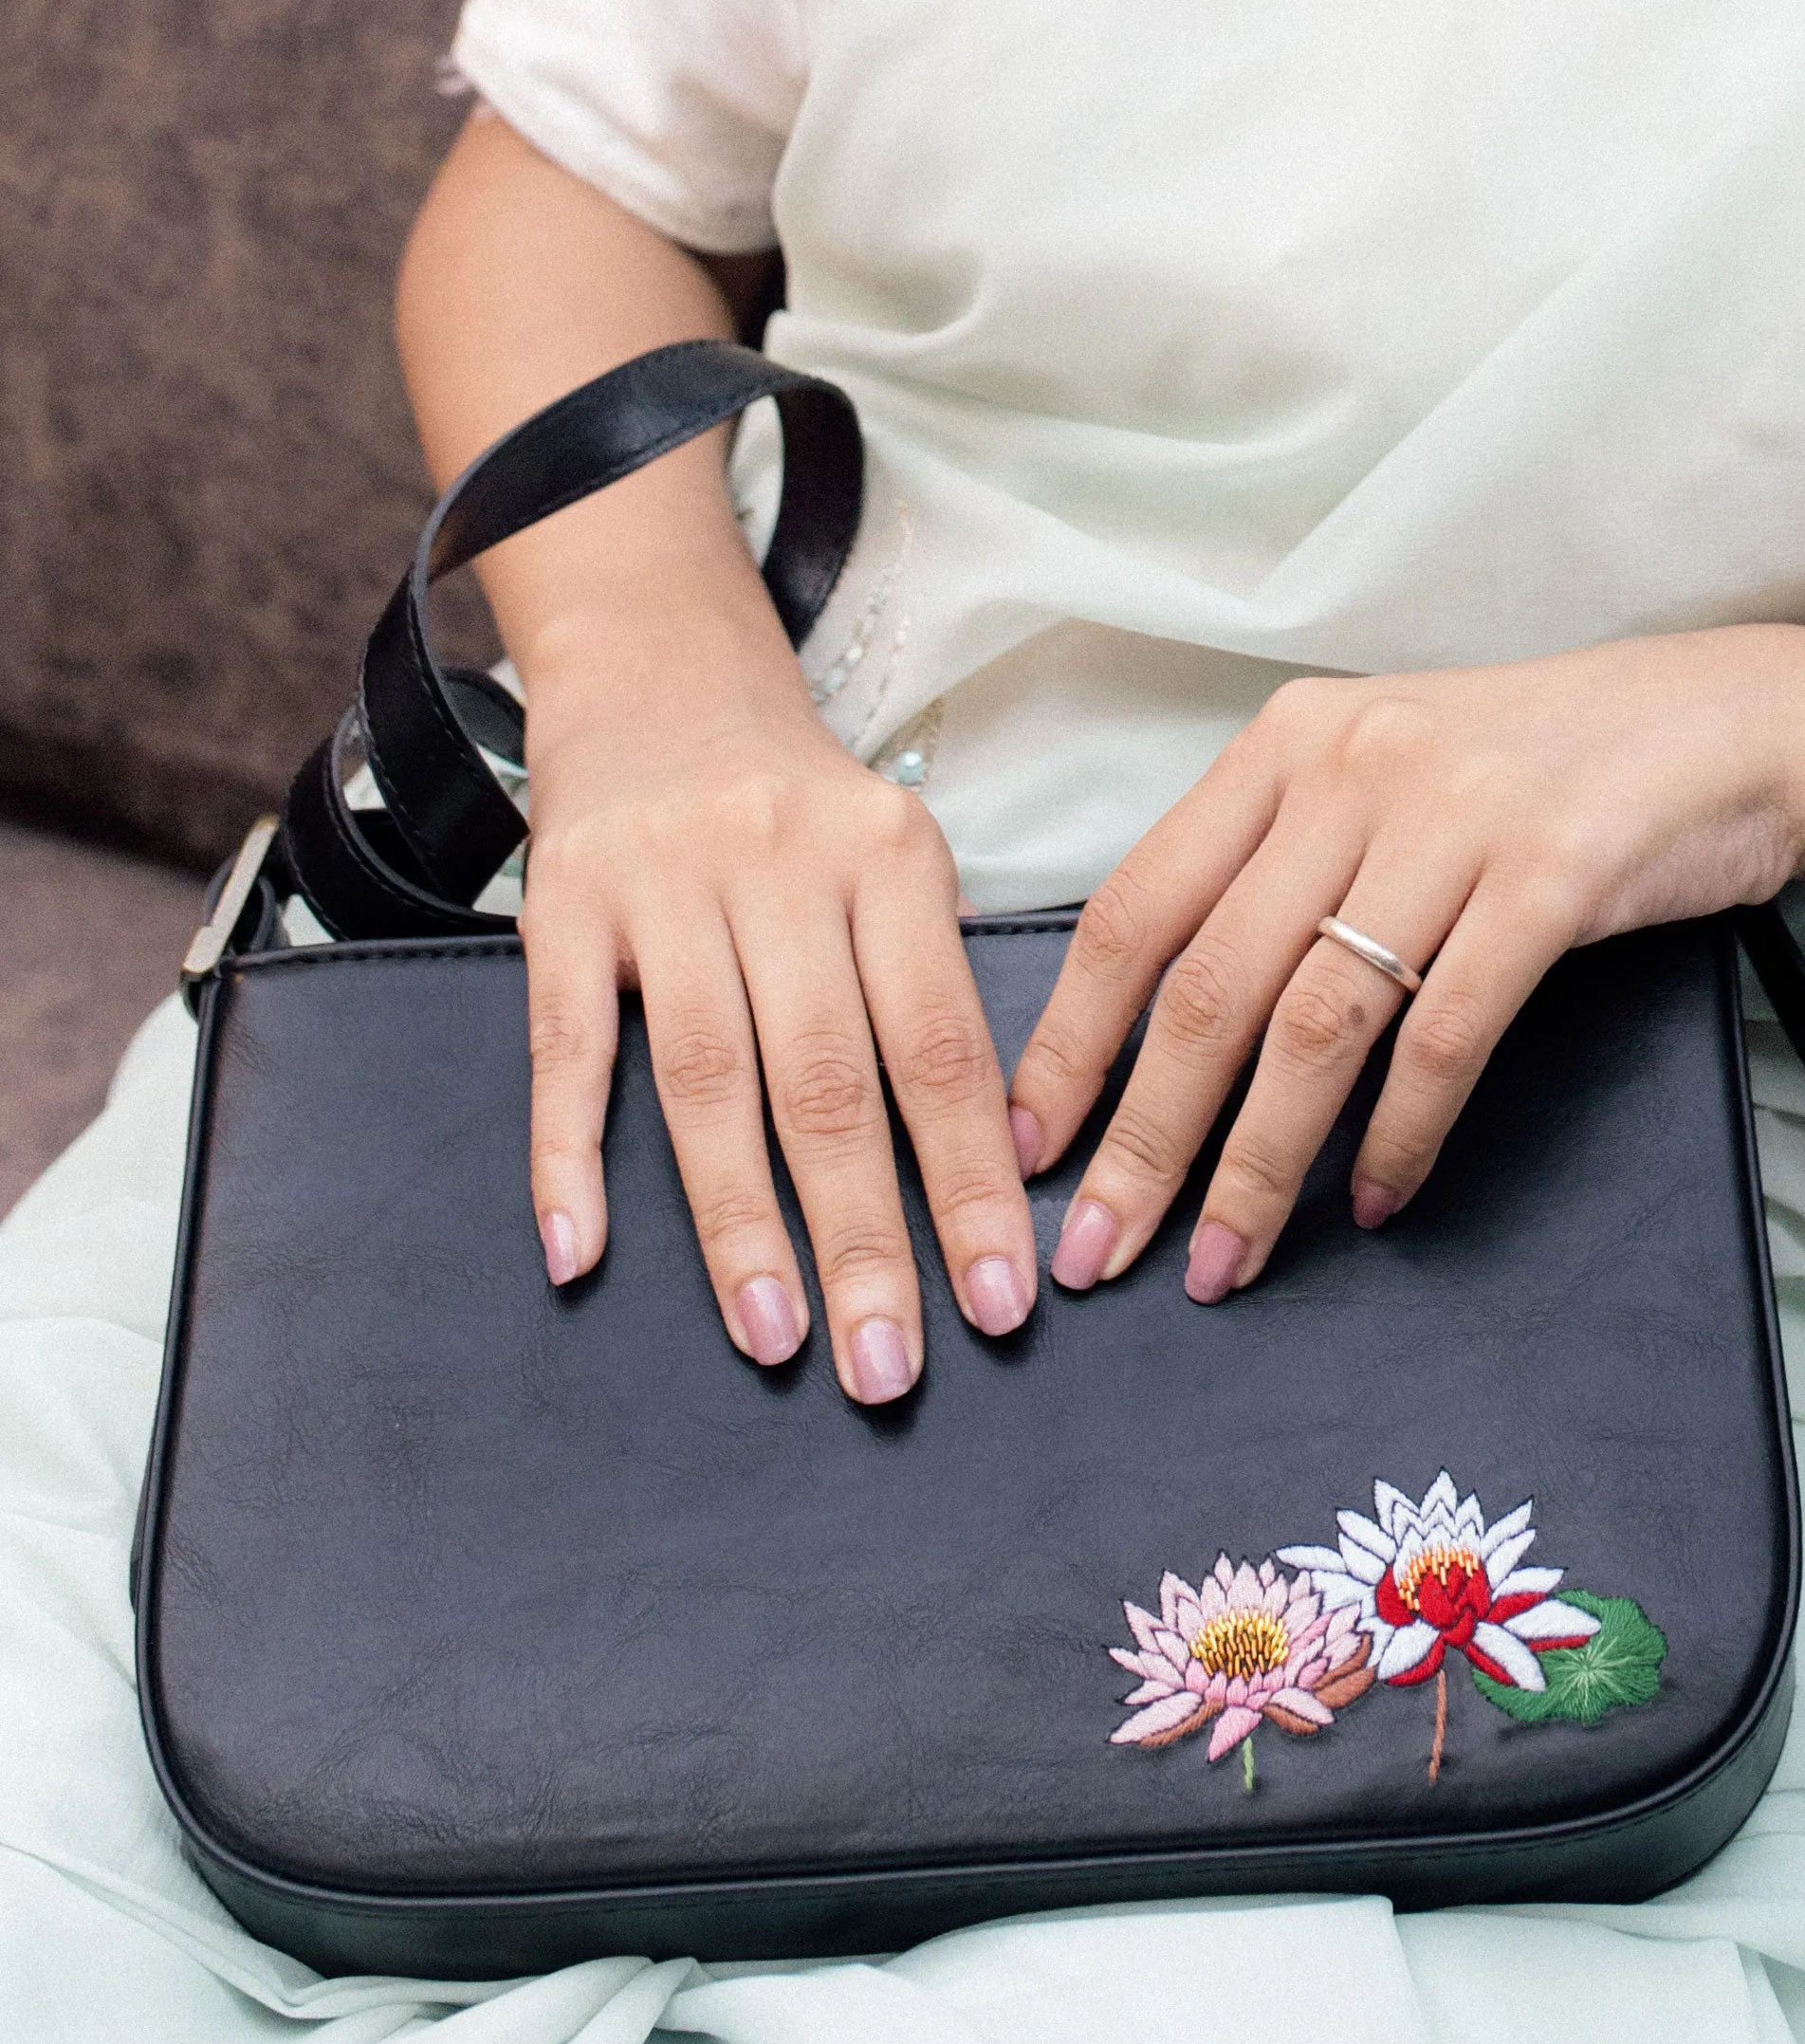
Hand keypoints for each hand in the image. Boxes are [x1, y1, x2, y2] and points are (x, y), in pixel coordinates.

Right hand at [520, 623, 1035, 1402]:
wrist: (661, 673)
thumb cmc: (799, 807)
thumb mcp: (892, 861)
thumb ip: (927, 988)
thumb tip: (992, 1161)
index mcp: (888, 859)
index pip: (942, 1049)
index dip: (974, 1184)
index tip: (1004, 1303)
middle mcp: (779, 864)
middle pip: (829, 1082)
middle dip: (866, 1240)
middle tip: (890, 1371)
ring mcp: (662, 883)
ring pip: (708, 1080)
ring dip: (741, 1225)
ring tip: (777, 1339)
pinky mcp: (561, 901)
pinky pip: (564, 1048)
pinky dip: (570, 1156)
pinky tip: (581, 1254)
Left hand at [1007, 625, 1804, 1301]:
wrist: (1719, 725)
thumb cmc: (1524, 773)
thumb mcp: (1372, 780)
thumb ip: (1270, 867)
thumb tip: (1156, 1024)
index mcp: (1280, 746)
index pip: (1133, 910)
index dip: (1072, 1041)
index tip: (1025, 1148)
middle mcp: (1348, 768)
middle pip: (1208, 986)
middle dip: (1143, 1137)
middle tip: (1102, 1247)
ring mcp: (1451, 818)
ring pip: (1315, 1025)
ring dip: (1258, 1165)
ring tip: (1224, 1260)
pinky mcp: (1551, 875)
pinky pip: (1444, 1037)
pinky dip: (1399, 1136)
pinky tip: (1375, 1202)